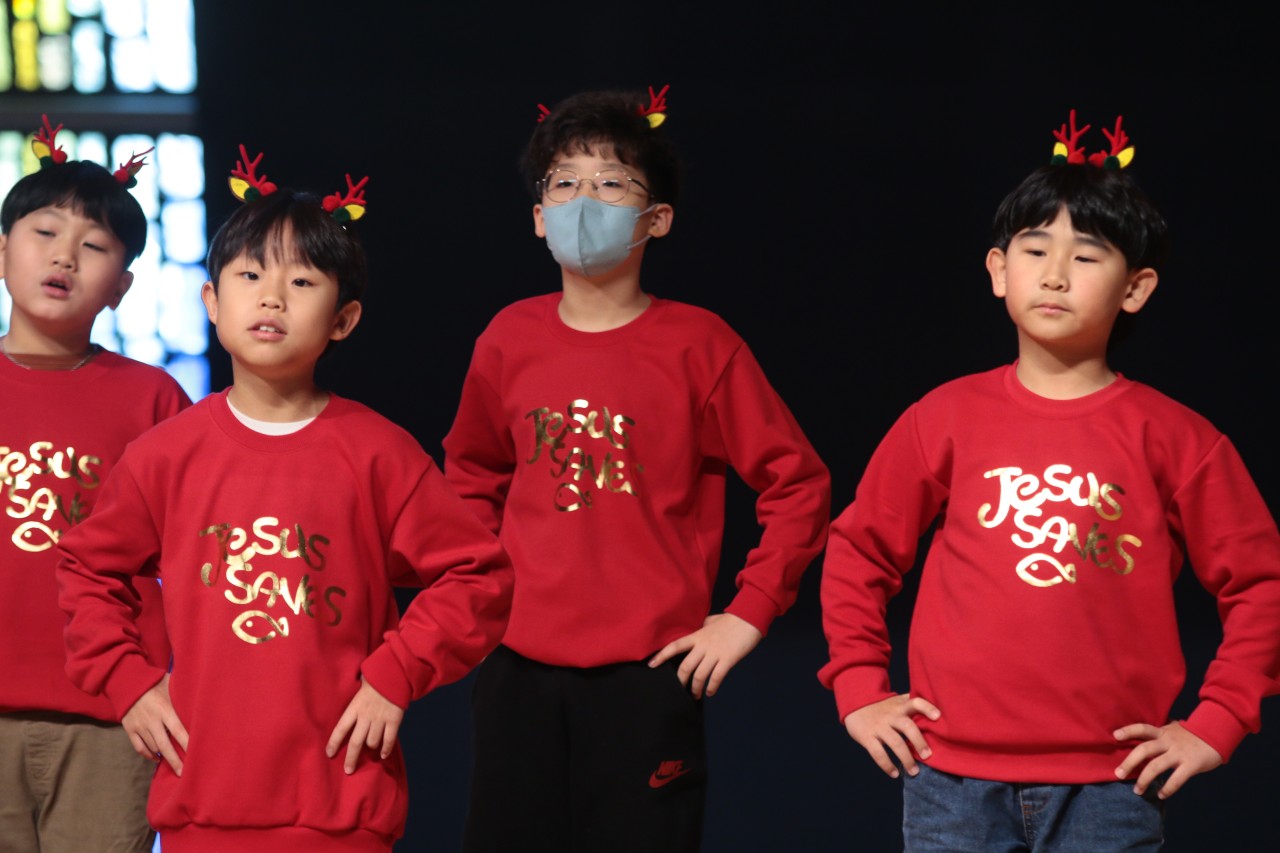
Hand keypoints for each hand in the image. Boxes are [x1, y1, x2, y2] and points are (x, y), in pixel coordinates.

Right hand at [122, 674, 187, 775]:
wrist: (127, 681)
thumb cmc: (154, 682)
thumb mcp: (171, 684)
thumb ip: (184, 693)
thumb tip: (203, 693)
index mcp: (165, 709)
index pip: (179, 731)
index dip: (188, 744)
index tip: (196, 755)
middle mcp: (152, 720)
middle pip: (165, 746)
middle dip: (175, 761)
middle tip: (184, 773)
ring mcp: (139, 726)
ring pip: (153, 747)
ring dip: (163, 756)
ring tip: (174, 762)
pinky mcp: (129, 729)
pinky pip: (139, 747)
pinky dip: (148, 755)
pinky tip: (157, 758)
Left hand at [326, 679, 404, 774]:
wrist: (395, 672)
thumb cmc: (375, 679)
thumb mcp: (359, 688)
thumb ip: (354, 702)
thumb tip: (348, 710)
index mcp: (354, 707)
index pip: (340, 729)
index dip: (334, 743)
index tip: (329, 754)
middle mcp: (366, 716)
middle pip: (356, 742)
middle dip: (351, 758)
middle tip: (348, 770)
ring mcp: (380, 719)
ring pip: (373, 742)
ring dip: (372, 748)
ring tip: (371, 751)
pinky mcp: (394, 720)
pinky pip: (389, 739)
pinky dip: (386, 749)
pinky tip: (384, 755)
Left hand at [648, 613, 762, 697]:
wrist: (749, 618)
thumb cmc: (732, 619)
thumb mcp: (712, 620)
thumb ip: (703, 626)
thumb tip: (699, 627)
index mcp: (697, 636)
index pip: (674, 646)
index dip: (661, 656)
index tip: (651, 665)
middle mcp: (703, 645)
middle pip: (685, 667)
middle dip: (680, 681)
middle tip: (680, 690)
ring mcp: (715, 653)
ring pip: (699, 675)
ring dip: (695, 688)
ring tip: (695, 695)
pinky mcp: (727, 659)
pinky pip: (716, 677)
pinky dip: (711, 687)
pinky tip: (710, 692)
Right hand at [843, 693, 940, 778]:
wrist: (855, 702)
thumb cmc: (883, 706)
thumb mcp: (897, 701)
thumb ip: (913, 705)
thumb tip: (941, 715)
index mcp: (900, 706)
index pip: (916, 702)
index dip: (927, 708)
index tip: (938, 717)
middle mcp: (891, 715)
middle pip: (908, 726)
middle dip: (919, 742)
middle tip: (928, 756)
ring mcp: (879, 726)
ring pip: (895, 743)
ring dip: (906, 759)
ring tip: (914, 772)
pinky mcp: (867, 737)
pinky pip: (878, 753)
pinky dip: (887, 765)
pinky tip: (895, 774)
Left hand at [1113, 721, 1222, 798]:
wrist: (1218, 734)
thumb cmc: (1193, 734)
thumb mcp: (1174, 729)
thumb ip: (1161, 734)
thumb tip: (1143, 735)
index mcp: (1163, 732)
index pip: (1142, 728)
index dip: (1128, 731)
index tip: (1115, 736)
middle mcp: (1168, 741)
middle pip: (1144, 750)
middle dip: (1129, 762)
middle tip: (1118, 774)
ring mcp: (1179, 753)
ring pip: (1156, 766)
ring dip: (1144, 780)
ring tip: (1137, 791)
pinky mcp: (1191, 764)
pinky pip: (1176, 779)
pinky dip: (1167, 789)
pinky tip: (1160, 795)